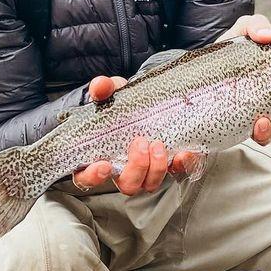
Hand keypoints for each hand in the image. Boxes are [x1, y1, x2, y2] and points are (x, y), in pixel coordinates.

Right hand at [71, 75, 199, 193]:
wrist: (141, 103)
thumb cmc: (118, 105)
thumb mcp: (109, 94)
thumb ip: (102, 89)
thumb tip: (101, 86)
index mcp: (97, 157)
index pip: (86, 178)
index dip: (93, 177)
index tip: (104, 165)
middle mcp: (121, 170)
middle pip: (127, 185)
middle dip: (136, 168)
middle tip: (140, 143)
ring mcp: (145, 171)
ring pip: (150, 184)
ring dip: (156, 168)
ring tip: (157, 144)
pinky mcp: (166, 165)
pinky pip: (176, 173)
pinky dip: (182, 165)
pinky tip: (184, 153)